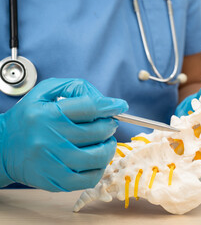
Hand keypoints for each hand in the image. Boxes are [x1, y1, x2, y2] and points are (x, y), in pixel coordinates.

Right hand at [0, 78, 127, 190]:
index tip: (120, 105)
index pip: (90, 107)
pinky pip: (89, 178)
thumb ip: (74, 88)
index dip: (111, 105)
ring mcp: (54, 162)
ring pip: (98, 156)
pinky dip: (100, 167)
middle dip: (110, 125)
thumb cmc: (28, 119)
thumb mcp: (44, 92)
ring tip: (106, 141)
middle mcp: (50, 138)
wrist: (2, 149)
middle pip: (98, 131)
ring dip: (109, 147)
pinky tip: (96, 159)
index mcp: (48, 114)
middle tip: (109, 124)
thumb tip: (102, 99)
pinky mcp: (56, 181)